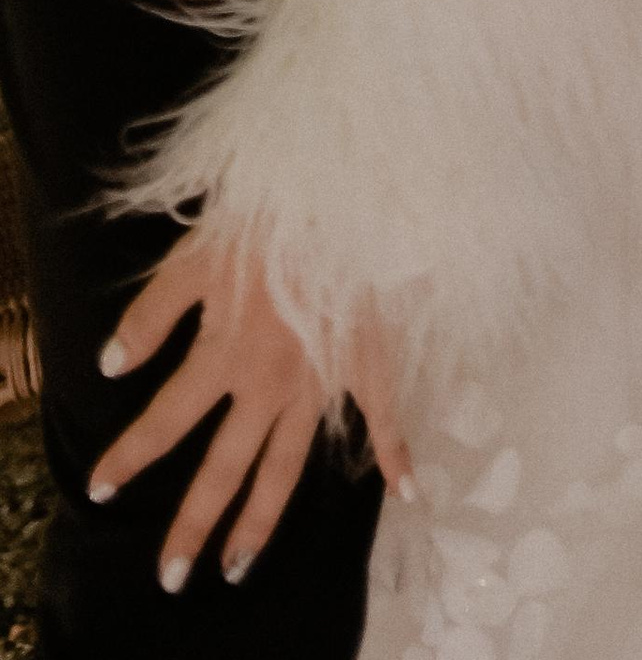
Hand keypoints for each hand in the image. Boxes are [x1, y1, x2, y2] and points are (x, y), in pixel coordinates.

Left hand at [90, 231, 411, 592]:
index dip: (128, 456)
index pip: (165, 421)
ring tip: (238, 565)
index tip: (99, 488)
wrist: (344, 196)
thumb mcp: (193, 258)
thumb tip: (110, 367)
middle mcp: (268, 386)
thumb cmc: (266, 221)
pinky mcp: (365, 366)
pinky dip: (399, 456)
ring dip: (261, 519)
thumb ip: (151, 315)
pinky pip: (385, 419)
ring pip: (286, 466)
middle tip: (173, 578)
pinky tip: (409, 492)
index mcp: (224, 357)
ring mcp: (319, 383)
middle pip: (225, 468)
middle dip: (195, 525)